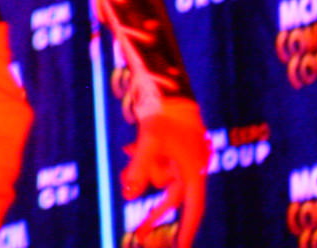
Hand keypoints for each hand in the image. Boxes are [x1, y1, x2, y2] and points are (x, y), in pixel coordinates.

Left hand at [122, 97, 209, 246]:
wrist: (169, 83)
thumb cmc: (163, 113)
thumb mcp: (149, 141)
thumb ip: (138, 168)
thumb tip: (129, 195)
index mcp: (193, 171)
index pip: (192, 209)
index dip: (187, 231)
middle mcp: (192, 167)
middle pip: (172, 199)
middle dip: (154, 215)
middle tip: (139, 236)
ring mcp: (184, 157)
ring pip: (160, 178)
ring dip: (142, 177)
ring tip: (122, 178)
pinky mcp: (174, 145)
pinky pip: (157, 160)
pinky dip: (142, 159)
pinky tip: (128, 152)